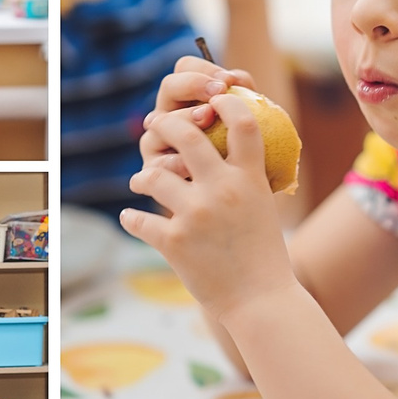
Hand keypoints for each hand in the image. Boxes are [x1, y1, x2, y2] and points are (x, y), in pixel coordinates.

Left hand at [122, 95, 300, 322]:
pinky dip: (132, 218)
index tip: (211, 100)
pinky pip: (139, 220)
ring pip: (154, 174)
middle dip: (165, 125)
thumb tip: (229, 152)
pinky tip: (132, 217)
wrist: (260, 298)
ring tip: (140, 181)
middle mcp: (223, 189)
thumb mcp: (263, 206)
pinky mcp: (174, 242)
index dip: (226, 102)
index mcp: (250, 177)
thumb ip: (246, 177)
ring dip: (141, 176)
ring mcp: (196, 214)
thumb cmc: (264, 253)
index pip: (242, 122)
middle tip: (155, 126)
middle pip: (187, 134)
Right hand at [139, 52, 254, 167]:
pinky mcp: (155, 172)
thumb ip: (244, 96)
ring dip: (185, 116)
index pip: (186, 67)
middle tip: (218, 93)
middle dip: (193, 84)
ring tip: (206, 120)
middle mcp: (169, 114)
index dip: (204, 68)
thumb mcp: (245, 124)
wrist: (240, 200)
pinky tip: (191, 163)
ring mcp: (158, 142)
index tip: (228, 81)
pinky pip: (158, 163)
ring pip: (160, 121)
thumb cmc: (243, 155)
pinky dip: (175, 161)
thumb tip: (237, 80)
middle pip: (169, 85)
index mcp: (188, 97)